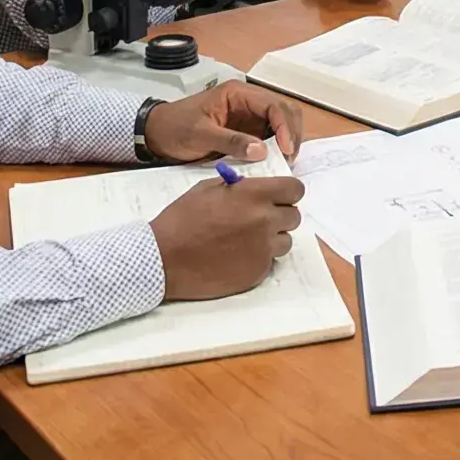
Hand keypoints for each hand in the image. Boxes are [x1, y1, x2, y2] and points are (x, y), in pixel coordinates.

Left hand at [142, 80, 306, 164]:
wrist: (157, 134)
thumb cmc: (175, 128)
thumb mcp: (200, 134)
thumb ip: (230, 141)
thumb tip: (262, 150)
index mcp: (238, 94)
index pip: (273, 105)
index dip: (284, 127)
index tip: (285, 151)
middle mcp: (248, 101)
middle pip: (284, 112)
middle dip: (292, 134)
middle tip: (289, 160)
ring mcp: (249, 116)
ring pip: (282, 124)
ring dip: (287, 142)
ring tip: (284, 163)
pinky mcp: (248, 131)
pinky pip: (270, 137)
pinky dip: (277, 149)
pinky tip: (275, 163)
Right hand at [150, 174, 304, 299]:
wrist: (164, 259)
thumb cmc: (181, 220)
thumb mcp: (207, 189)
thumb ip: (238, 187)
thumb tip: (255, 188)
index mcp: (254, 195)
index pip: (295, 189)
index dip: (288, 193)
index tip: (279, 198)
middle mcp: (265, 221)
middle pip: (293, 216)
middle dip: (279, 216)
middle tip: (258, 220)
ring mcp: (264, 249)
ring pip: (285, 241)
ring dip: (271, 239)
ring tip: (244, 240)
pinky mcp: (258, 271)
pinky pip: (270, 261)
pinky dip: (257, 258)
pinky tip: (235, 257)